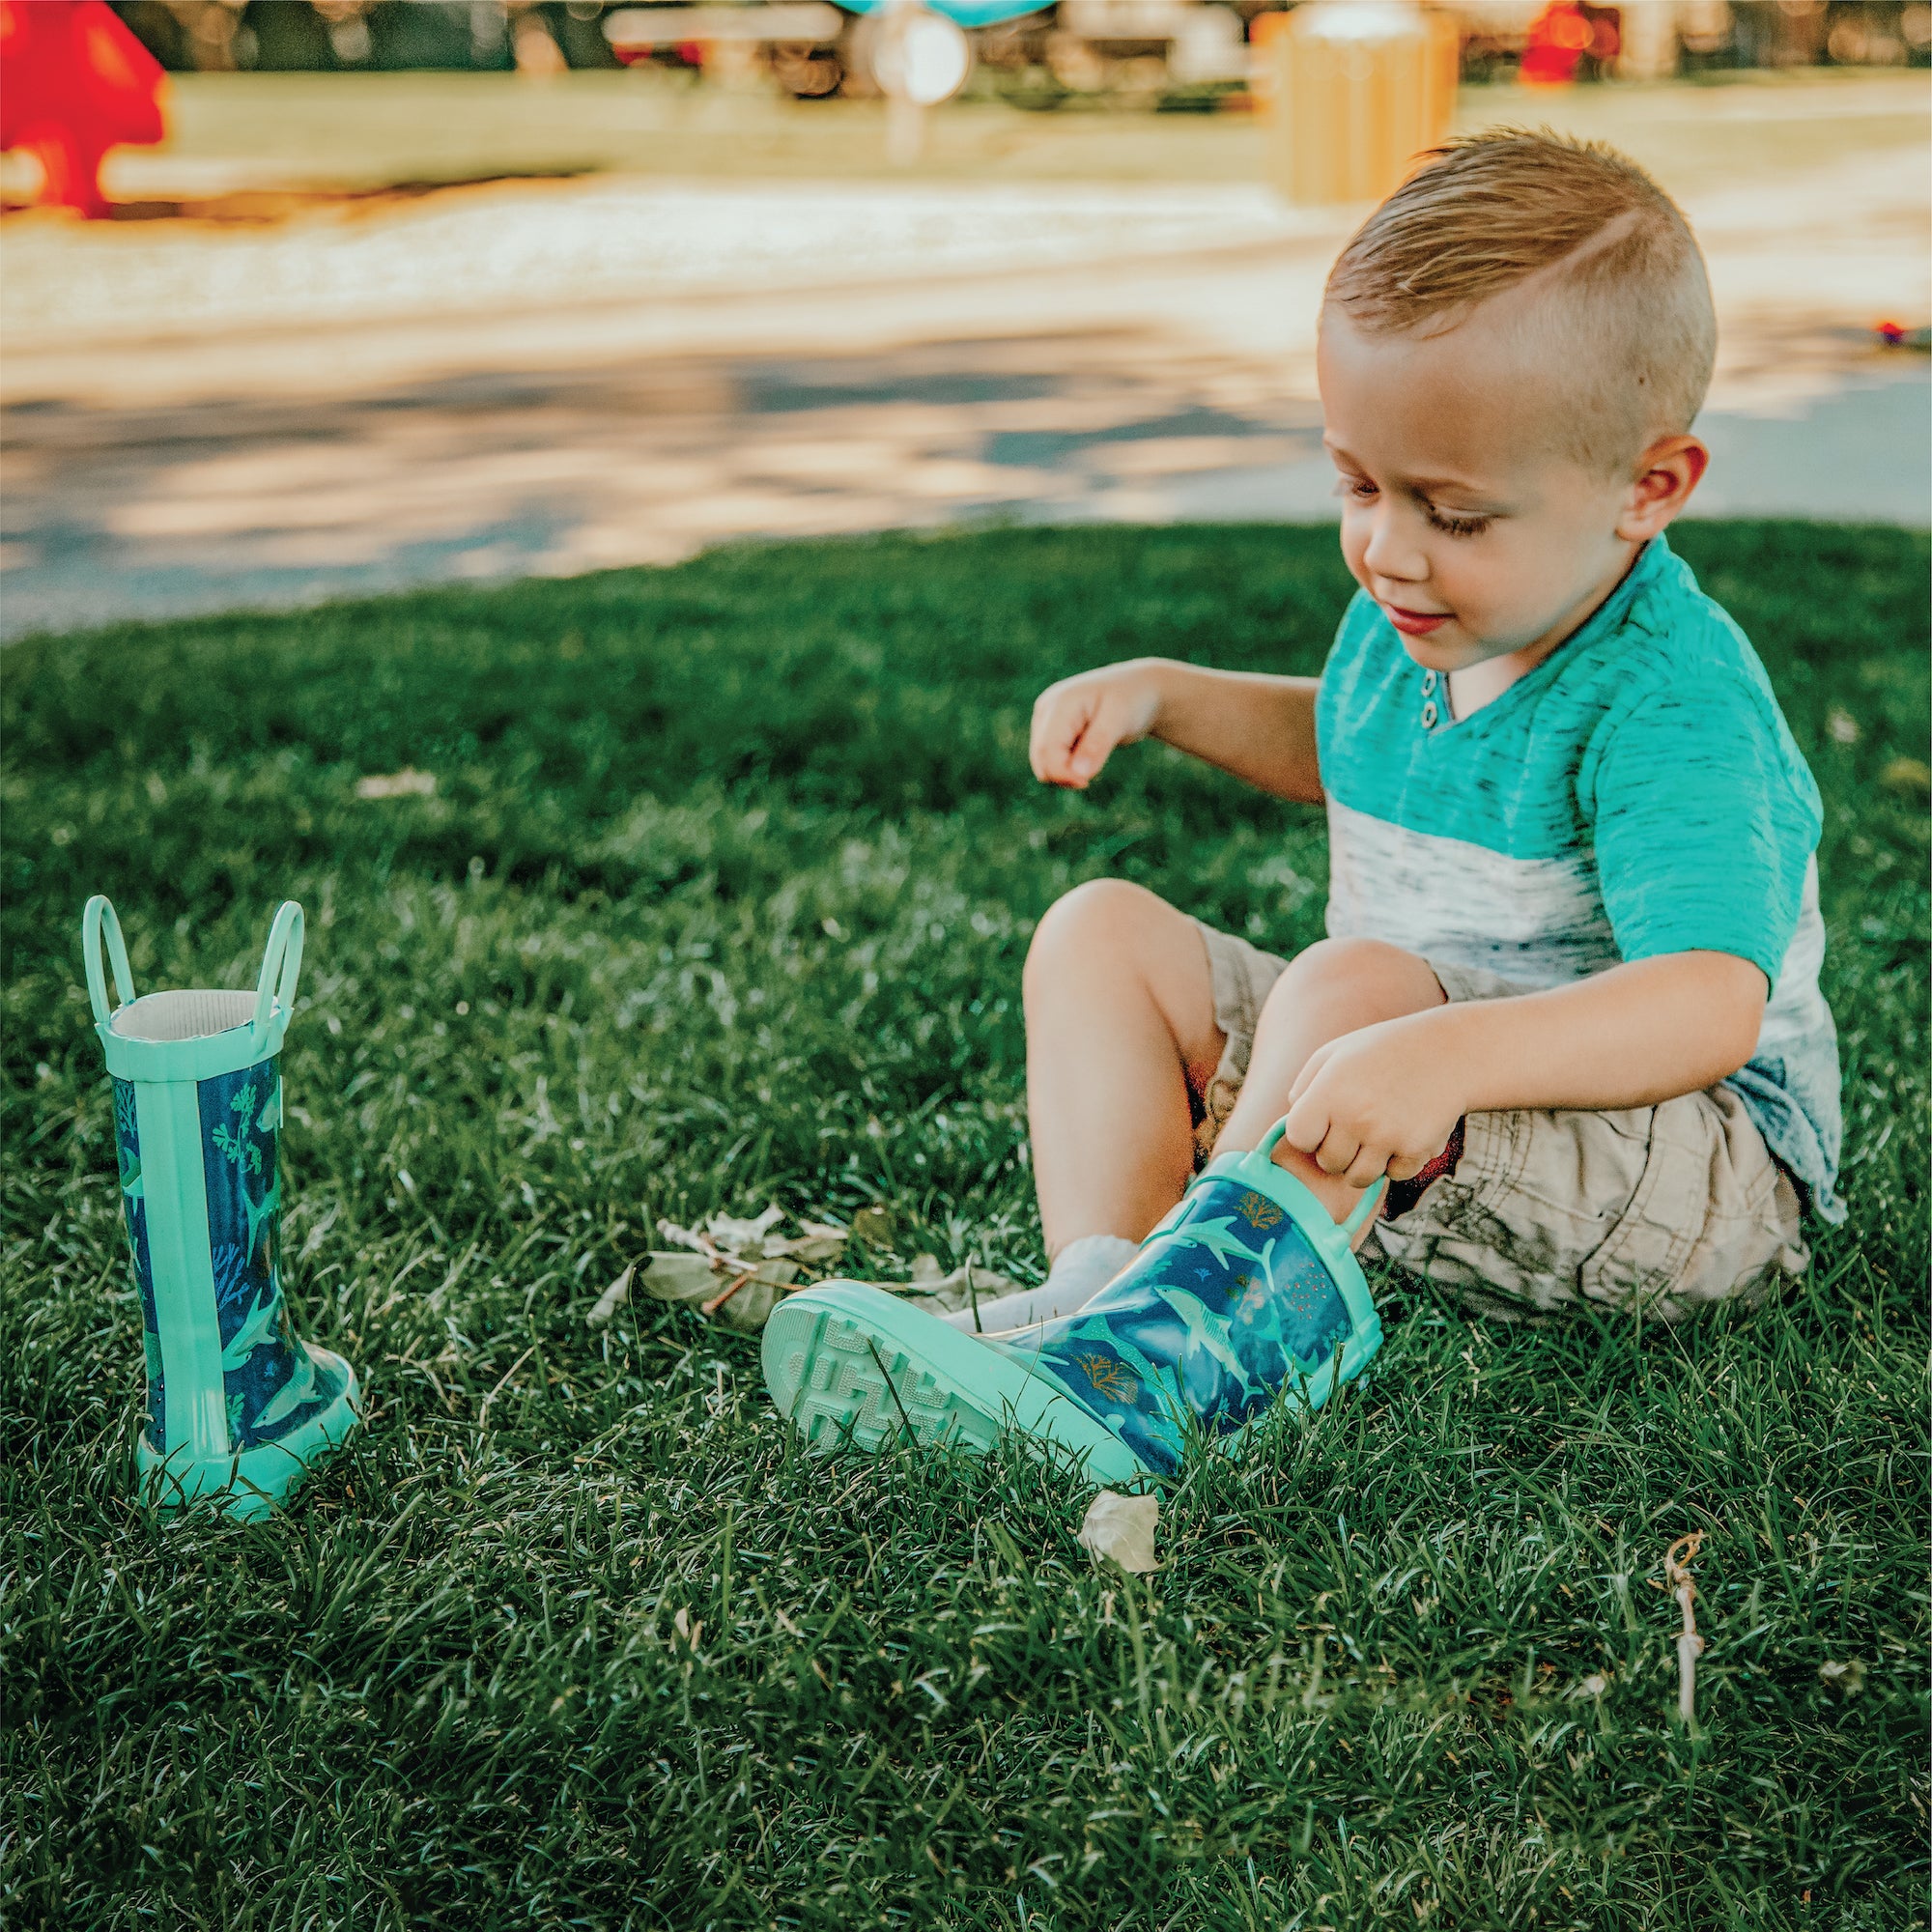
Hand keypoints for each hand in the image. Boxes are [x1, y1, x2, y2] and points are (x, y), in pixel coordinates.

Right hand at [1029, 660, 1166, 788]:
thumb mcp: (1120, 719)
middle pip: (1040, 757)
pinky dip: (1066, 766)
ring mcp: (1045, 718)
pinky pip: (1049, 758)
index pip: (1047, 749)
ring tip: (1093, 759)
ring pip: (1042, 761)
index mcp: (1061, 702)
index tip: (1086, 783)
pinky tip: (1087, 755)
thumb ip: (1098, 744)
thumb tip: (1080, 774)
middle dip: (1062, 775)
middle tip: (1090, 779)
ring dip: (1064, 772)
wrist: (1139, 689)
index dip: (1062, 773)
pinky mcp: (1050, 728)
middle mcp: (1047, 708)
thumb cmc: (1133, 700)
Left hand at [1282, 1014, 1465, 1189]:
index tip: (1324, 1121)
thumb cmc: (1384, 1051)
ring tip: (1377, 1132)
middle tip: (1358, 1123)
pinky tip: (1405, 1132)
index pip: (1298, 1138)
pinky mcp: (1416, 1150)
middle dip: (1338, 1149)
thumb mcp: (1337, 1053)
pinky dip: (1397, 1162)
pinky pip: (1394, 1175)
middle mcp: (1355, 1117)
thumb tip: (1291, 1126)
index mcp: (1330, 1092)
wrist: (1449, 1053)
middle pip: (1328, 1162)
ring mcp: (1387, 1137)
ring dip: (1364, 1162)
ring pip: (1358, 1177)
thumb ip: (1305, 1086)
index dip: (1309, 1133)